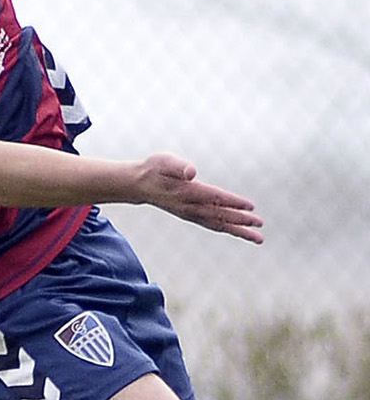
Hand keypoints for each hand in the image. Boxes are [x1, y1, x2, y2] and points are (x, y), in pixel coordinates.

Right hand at [132, 155, 263, 241]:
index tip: (251, 207)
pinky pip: (212, 224)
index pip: (215, 198)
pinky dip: (227, 229)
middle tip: (260, 226)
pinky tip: (239, 232)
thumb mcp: (165, 161)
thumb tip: (192, 173)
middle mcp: (190, 207)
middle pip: (220, 216)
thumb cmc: (154, 169)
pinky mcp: (191, 215)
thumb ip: (179, 166)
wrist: (139, 184)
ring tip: (257, 238)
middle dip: (241, 221)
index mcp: (188, 192)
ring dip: (238, 231)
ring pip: (218, 224)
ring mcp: (191, 213)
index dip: (233, 202)